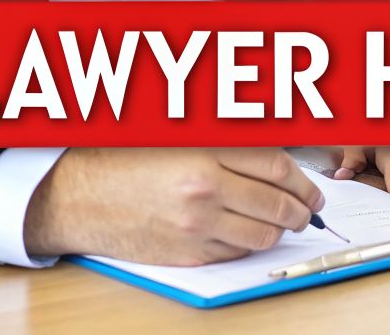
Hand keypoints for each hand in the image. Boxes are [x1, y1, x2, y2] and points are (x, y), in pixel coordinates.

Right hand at [23, 147, 324, 264]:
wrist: (77, 195)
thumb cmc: (123, 159)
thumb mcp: (177, 135)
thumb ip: (226, 142)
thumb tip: (276, 157)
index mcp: (206, 153)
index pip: (278, 167)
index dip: (303, 180)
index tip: (312, 187)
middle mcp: (205, 191)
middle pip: (277, 205)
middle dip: (302, 210)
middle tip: (309, 211)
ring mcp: (196, 227)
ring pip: (262, 236)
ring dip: (280, 231)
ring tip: (284, 225)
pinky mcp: (186, 254)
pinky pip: (234, 254)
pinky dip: (249, 246)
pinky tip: (248, 235)